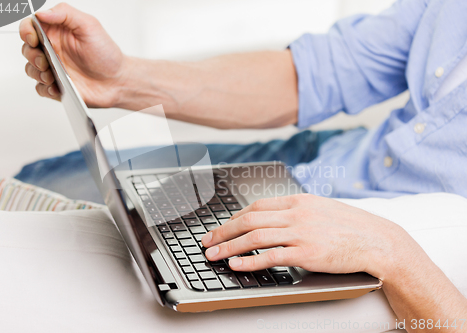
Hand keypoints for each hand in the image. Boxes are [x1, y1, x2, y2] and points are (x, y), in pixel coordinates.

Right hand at [19, 3, 126, 107]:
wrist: (117, 81)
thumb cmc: (106, 54)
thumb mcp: (89, 26)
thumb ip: (65, 14)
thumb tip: (42, 13)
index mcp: (57, 32)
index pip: (30, 27)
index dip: (26, 31)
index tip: (33, 39)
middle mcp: (53, 49)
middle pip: (27, 49)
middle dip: (32, 55)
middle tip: (45, 61)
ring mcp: (54, 68)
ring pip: (31, 69)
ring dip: (37, 73)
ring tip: (52, 76)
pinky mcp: (57, 86)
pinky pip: (40, 88)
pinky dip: (45, 88)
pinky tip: (56, 87)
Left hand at [202, 194, 413, 279]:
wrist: (377, 240)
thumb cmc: (350, 226)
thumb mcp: (321, 208)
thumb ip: (296, 211)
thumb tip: (274, 218)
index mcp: (298, 201)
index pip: (256, 206)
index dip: (234, 217)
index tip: (223, 226)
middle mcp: (296, 214)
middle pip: (249, 219)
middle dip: (223, 231)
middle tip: (207, 241)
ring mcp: (300, 233)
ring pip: (254, 237)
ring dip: (228, 246)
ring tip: (213, 255)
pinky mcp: (306, 253)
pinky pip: (270, 256)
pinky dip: (249, 261)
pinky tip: (236, 264)